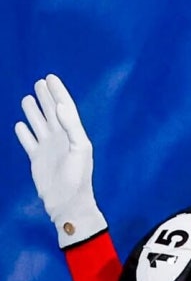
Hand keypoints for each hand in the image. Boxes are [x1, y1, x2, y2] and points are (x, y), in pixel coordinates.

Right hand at [15, 74, 106, 247]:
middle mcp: (60, 139)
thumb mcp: (79, 149)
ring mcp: (48, 149)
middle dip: (46, 97)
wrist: (67, 202)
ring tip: (29, 98)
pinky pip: (29, 142)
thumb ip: (71, 126)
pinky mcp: (37, 160)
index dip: (58, 92)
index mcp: (73, 134)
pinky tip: (20, 125)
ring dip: (34, 111)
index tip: (50, 77)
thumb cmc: (78, 177)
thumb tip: (59, 105)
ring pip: (38, 124)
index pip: (65, 108)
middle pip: (51, 113)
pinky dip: (24, 133)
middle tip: (40, 82)